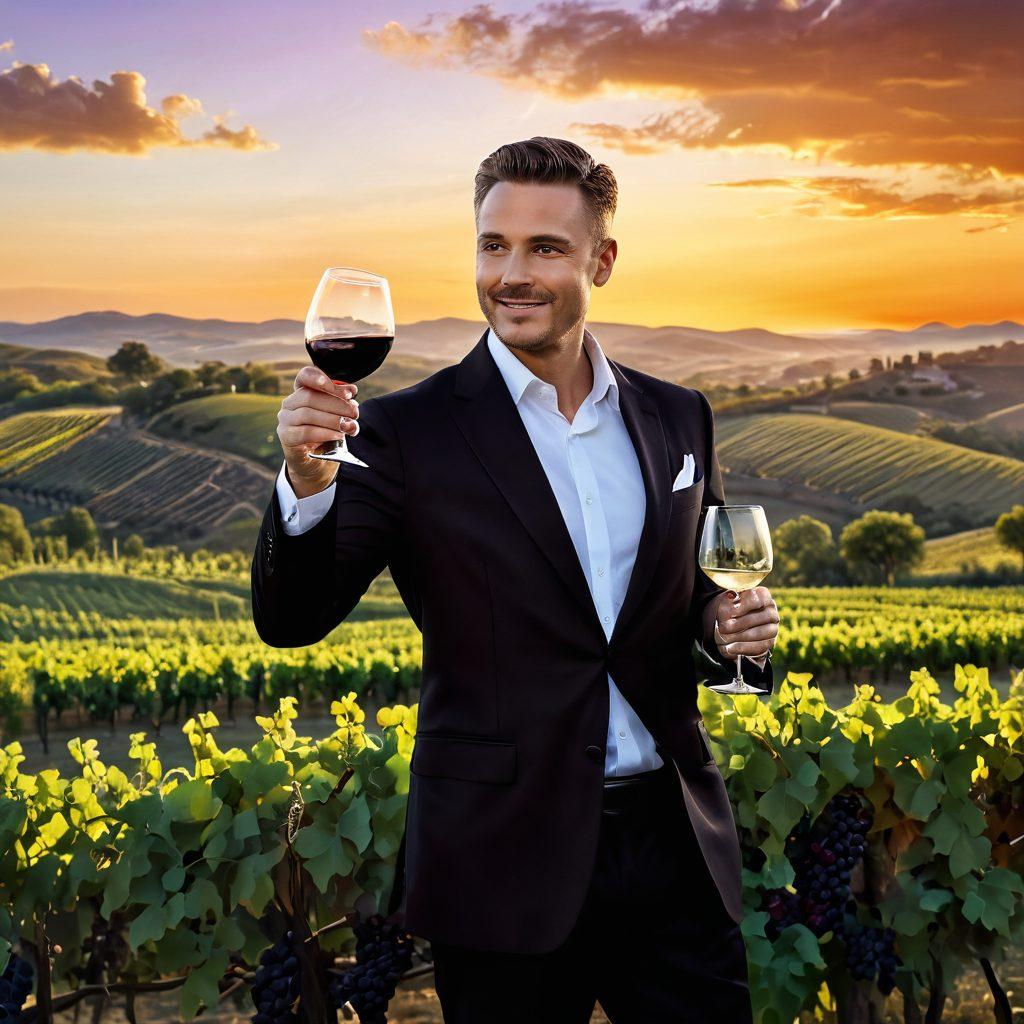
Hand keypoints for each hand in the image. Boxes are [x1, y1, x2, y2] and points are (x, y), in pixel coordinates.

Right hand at [277, 367, 359, 495]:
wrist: (317, 462)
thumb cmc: (328, 434)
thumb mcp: (338, 416)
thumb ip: (343, 403)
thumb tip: (351, 391)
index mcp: (302, 392)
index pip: (305, 377)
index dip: (320, 378)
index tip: (344, 389)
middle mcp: (290, 403)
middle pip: (309, 396)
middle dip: (337, 404)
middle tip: (354, 413)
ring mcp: (285, 419)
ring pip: (307, 413)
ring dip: (332, 419)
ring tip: (348, 426)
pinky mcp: (286, 436)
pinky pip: (305, 432)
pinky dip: (325, 433)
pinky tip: (338, 435)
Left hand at [713, 586, 778, 663]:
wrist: (730, 628)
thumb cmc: (729, 610)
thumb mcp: (726, 602)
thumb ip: (729, 600)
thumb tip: (732, 598)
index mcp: (763, 596)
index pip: (759, 598)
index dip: (746, 605)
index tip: (732, 612)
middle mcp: (771, 612)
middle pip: (763, 616)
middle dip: (741, 623)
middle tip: (723, 627)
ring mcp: (773, 628)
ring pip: (762, 633)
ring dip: (741, 636)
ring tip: (724, 638)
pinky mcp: (769, 643)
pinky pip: (759, 647)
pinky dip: (743, 648)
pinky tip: (730, 648)